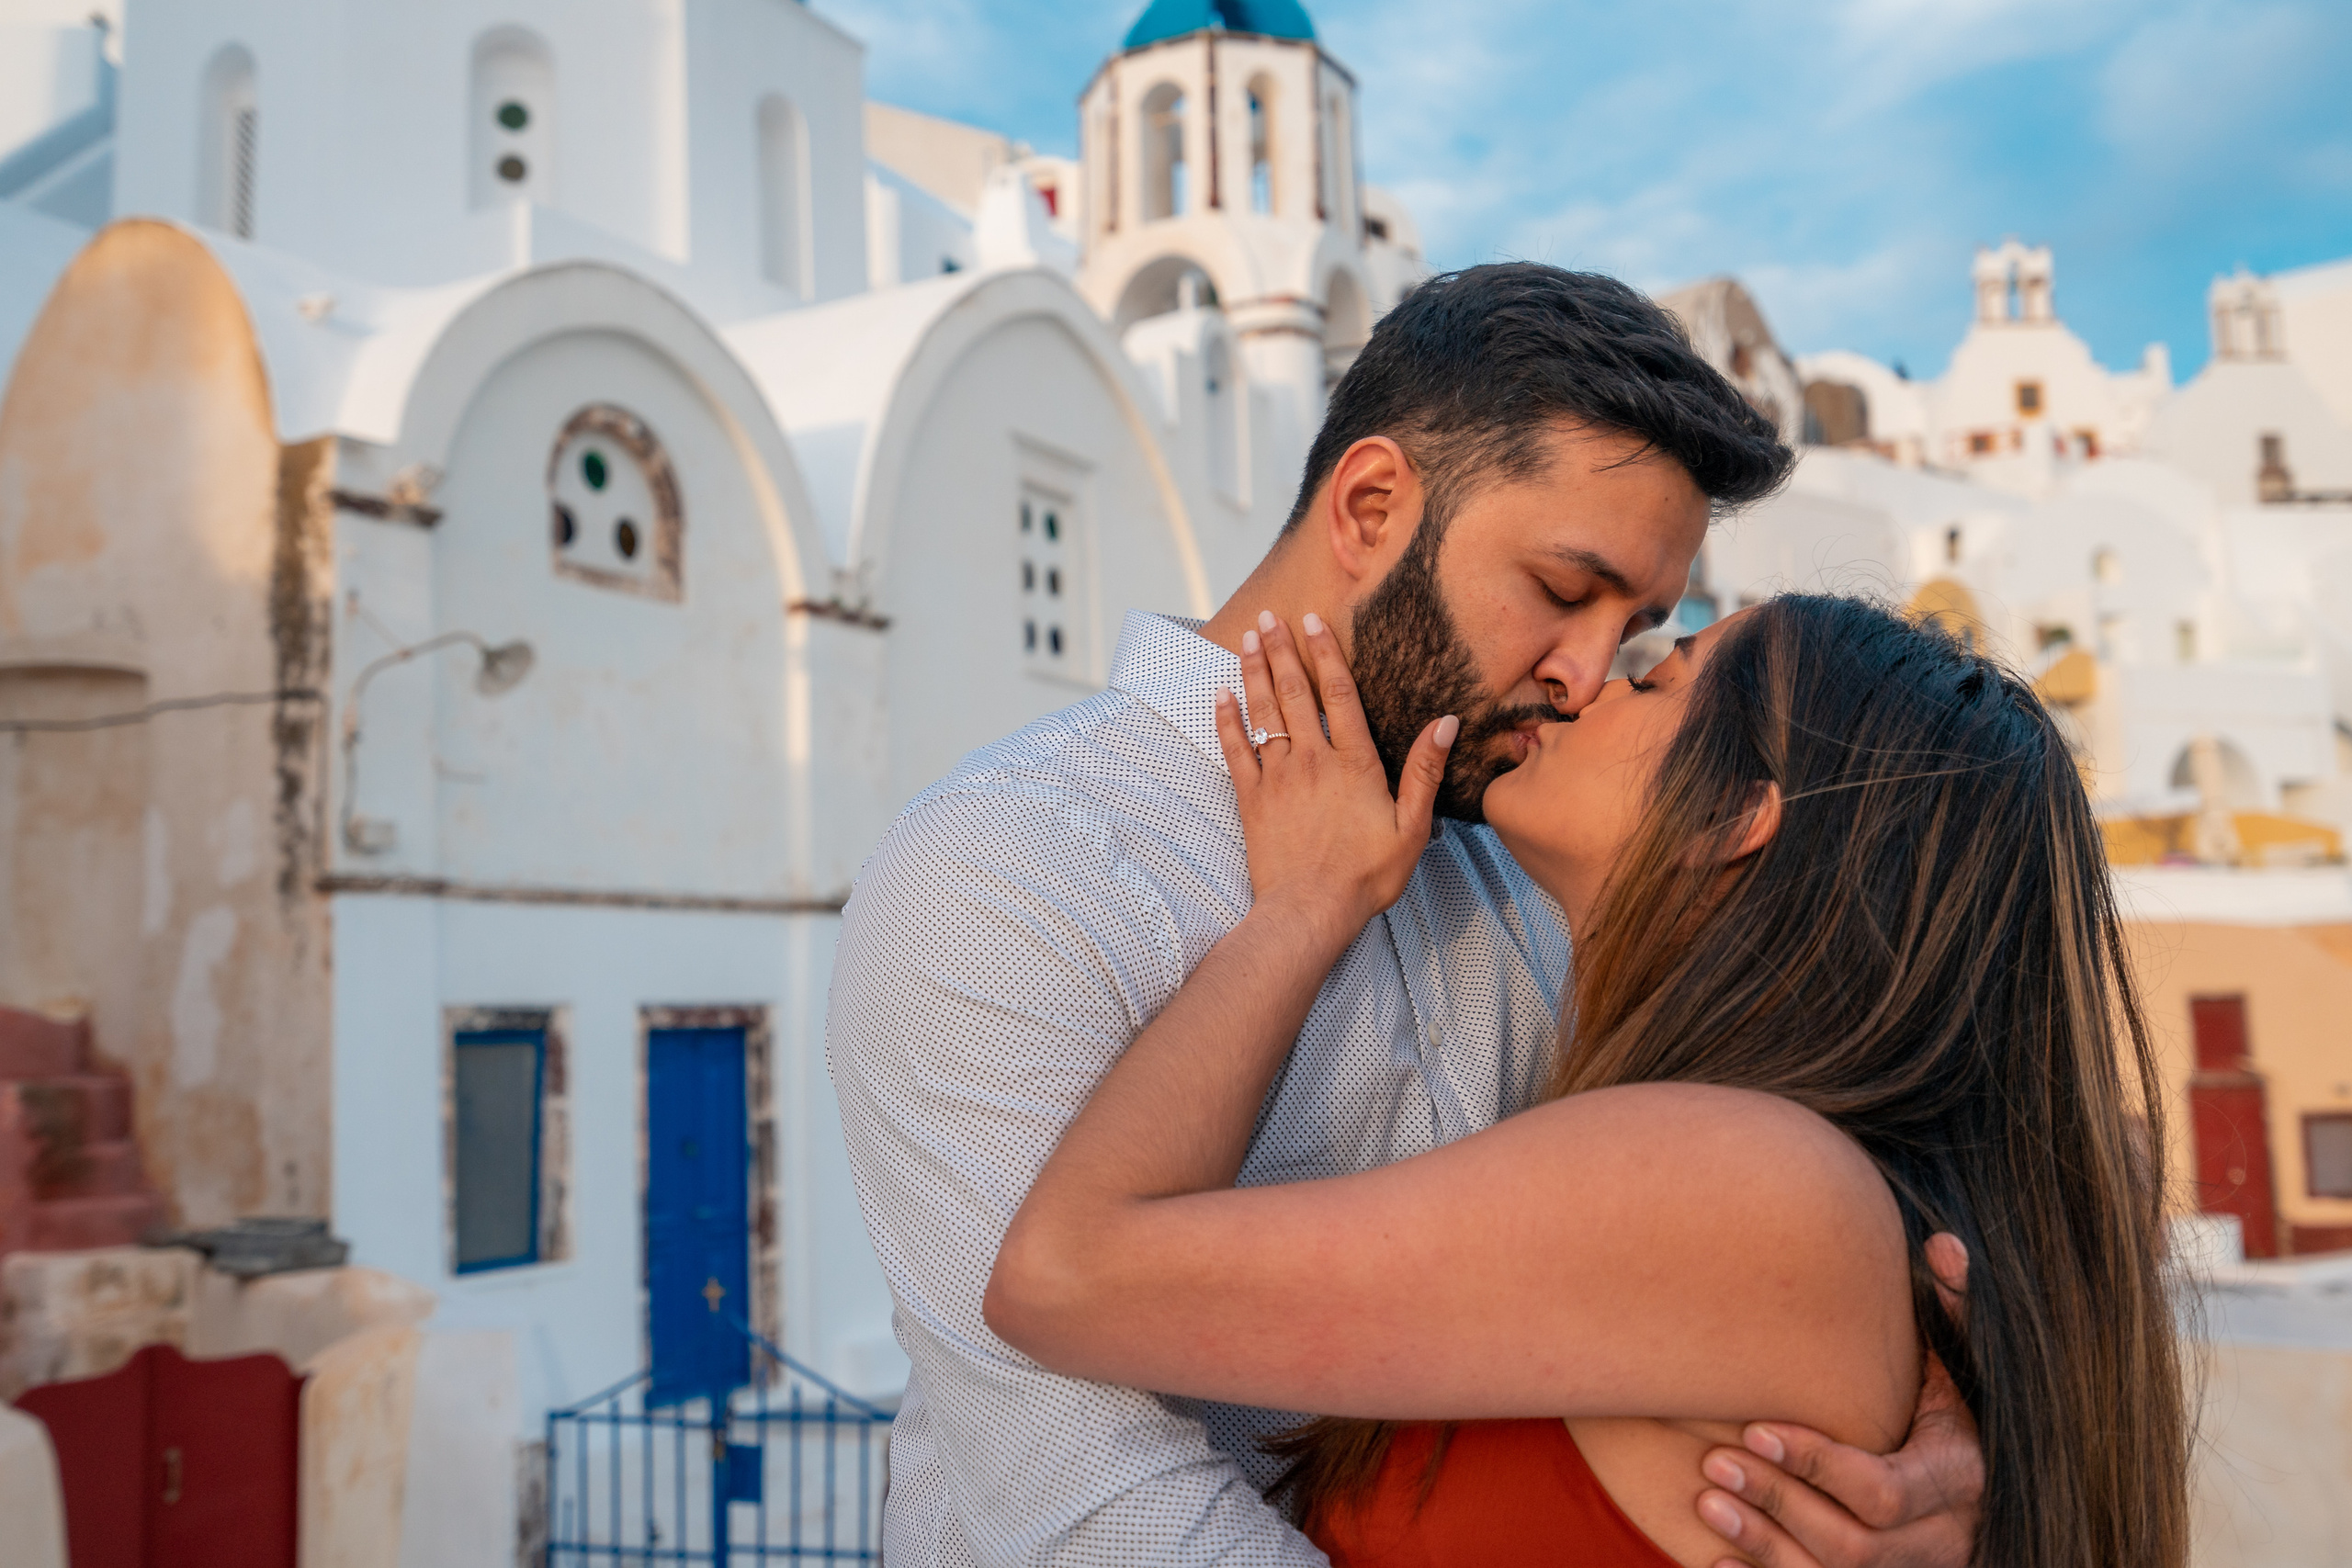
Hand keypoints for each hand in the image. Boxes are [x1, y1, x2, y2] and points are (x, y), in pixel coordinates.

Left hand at [1214, 610, 1455, 949]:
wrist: (1310, 911)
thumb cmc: (1366, 875)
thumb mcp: (1413, 827)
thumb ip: (1424, 772)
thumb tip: (1446, 723)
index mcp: (1354, 763)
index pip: (1339, 695)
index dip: (1325, 654)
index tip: (1312, 622)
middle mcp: (1313, 760)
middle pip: (1295, 693)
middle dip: (1282, 650)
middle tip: (1270, 616)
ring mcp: (1278, 777)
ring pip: (1263, 712)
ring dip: (1254, 671)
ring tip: (1248, 637)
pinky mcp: (1252, 799)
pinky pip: (1235, 750)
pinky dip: (1227, 720)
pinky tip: (1220, 695)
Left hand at [1693, 1237, 1980, 1567]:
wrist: (1974, 1480)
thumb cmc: (1947, 1405)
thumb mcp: (1960, 1360)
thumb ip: (1951, 1309)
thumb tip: (1944, 1244)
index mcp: (1960, 1480)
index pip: (1884, 1491)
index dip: (1817, 1463)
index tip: (1754, 1427)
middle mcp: (1944, 1541)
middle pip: (1855, 1544)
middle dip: (1780, 1502)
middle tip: (1714, 1461)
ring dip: (1764, 1545)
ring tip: (1707, 1501)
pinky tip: (1712, 1561)